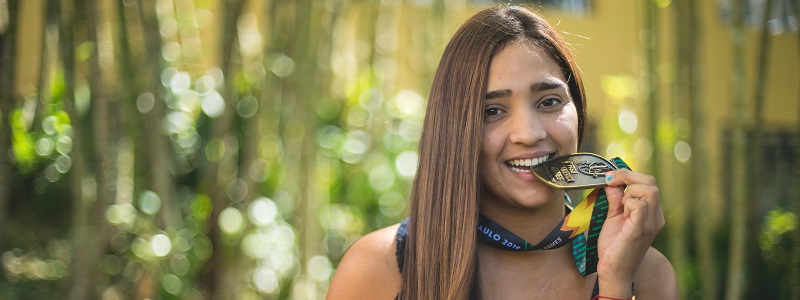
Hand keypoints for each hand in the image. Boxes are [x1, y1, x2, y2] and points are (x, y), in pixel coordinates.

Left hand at [596, 169, 664, 295]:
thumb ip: (615, 199)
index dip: (628, 175)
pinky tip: (620, 212)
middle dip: (627, 176)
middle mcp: (656, 216)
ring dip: (629, 190)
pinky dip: (628, 202)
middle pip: (651, 182)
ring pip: (649, 190)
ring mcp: (651, 223)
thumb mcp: (613, 216)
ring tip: (618, 203)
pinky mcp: (640, 229)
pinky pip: (640, 205)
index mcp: (651, 212)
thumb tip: (611, 181)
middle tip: (610, 181)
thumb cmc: (614, 246)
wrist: (613, 271)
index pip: (648, 183)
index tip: (609, 177)